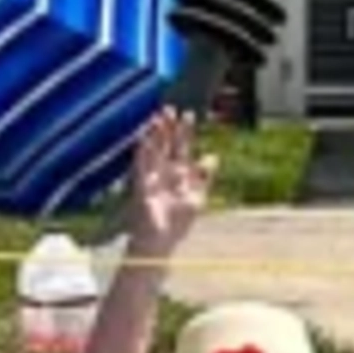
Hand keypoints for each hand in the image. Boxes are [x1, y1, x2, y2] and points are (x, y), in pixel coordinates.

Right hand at [124, 106, 211, 261]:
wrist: (161, 243)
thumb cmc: (178, 223)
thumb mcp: (197, 198)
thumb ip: (204, 177)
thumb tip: (213, 155)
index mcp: (179, 173)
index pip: (182, 146)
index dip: (185, 131)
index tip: (188, 114)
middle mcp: (163, 171)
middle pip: (166, 144)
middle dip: (168, 127)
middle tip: (169, 109)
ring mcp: (151, 177)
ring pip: (152, 151)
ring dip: (154, 135)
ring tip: (157, 119)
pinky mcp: (140, 186)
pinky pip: (140, 166)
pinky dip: (142, 152)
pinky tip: (143, 139)